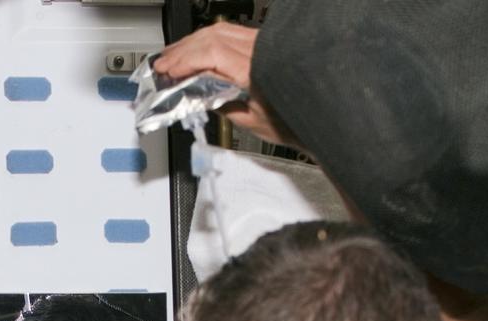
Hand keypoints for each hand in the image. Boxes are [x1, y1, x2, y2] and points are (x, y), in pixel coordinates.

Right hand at [152, 22, 294, 145]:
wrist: (325, 113)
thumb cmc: (297, 122)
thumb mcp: (253, 122)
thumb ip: (224, 106)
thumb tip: (198, 95)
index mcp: (254, 70)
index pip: (210, 55)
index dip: (184, 62)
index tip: (167, 72)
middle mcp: (259, 51)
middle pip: (211, 38)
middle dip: (182, 51)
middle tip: (162, 65)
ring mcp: (263, 43)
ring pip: (220, 30)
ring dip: (193, 42)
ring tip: (174, 55)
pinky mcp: (266, 43)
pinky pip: (232, 32)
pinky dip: (210, 39)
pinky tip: (199, 47)